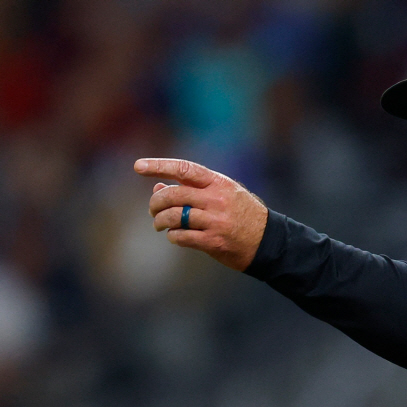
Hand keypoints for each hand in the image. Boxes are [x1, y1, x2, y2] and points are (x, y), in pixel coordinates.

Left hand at [134, 158, 267, 271]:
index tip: (138, 166)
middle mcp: (217, 199)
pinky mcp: (214, 241)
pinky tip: (175, 236)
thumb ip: (193, 190)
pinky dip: (173, 236)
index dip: (159, 166)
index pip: (184, 169)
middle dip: (156, 203)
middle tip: (153, 210)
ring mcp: (216, 221)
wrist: (269, 241)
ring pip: (174, 217)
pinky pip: (182, 237)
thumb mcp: (222, 195)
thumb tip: (157, 188)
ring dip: (161, 222)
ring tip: (160, 225)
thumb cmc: (242, 215)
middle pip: (173, 195)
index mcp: (219, 183)